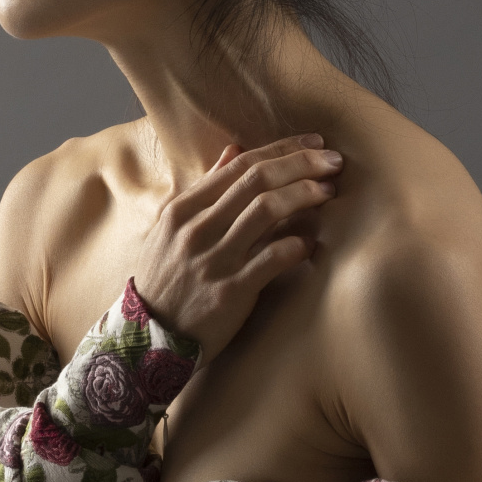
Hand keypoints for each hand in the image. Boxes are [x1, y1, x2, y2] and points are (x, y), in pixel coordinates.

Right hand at [132, 134, 342, 362]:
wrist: (148, 337)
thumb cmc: (166, 279)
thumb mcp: (171, 228)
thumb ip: (205, 189)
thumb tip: (235, 149)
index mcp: (183, 209)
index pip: (240, 164)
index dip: (282, 149)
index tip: (313, 144)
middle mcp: (197, 228)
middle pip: (257, 180)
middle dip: (301, 164)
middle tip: (333, 161)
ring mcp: (213, 259)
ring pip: (266, 211)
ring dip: (304, 195)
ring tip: (328, 192)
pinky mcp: (230, 291)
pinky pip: (272, 259)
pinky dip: (296, 245)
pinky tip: (311, 243)